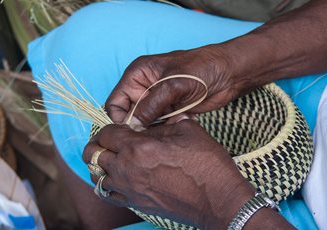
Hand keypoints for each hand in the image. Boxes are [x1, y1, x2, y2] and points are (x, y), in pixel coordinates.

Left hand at [83, 120, 255, 228]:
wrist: (219, 200)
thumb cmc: (207, 164)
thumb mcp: (187, 130)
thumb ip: (163, 123)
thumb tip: (152, 121)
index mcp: (139, 147)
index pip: (106, 133)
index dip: (110, 127)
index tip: (119, 128)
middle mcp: (127, 169)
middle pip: (92, 153)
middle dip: (98, 143)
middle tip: (110, 140)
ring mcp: (129, 189)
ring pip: (96, 175)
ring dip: (99, 163)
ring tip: (111, 157)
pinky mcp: (136, 203)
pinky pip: (107, 194)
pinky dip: (106, 183)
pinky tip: (116, 177)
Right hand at [106, 46, 243, 125]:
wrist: (229, 73)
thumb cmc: (201, 68)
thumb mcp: (172, 85)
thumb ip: (150, 106)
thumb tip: (132, 126)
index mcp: (137, 75)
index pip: (115, 102)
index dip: (119, 119)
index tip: (130, 133)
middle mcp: (143, 88)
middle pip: (129, 115)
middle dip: (139, 126)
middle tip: (152, 134)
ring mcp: (157, 101)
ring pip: (145, 123)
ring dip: (155, 128)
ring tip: (171, 124)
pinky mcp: (170, 111)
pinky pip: (160, 126)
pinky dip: (168, 128)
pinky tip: (182, 121)